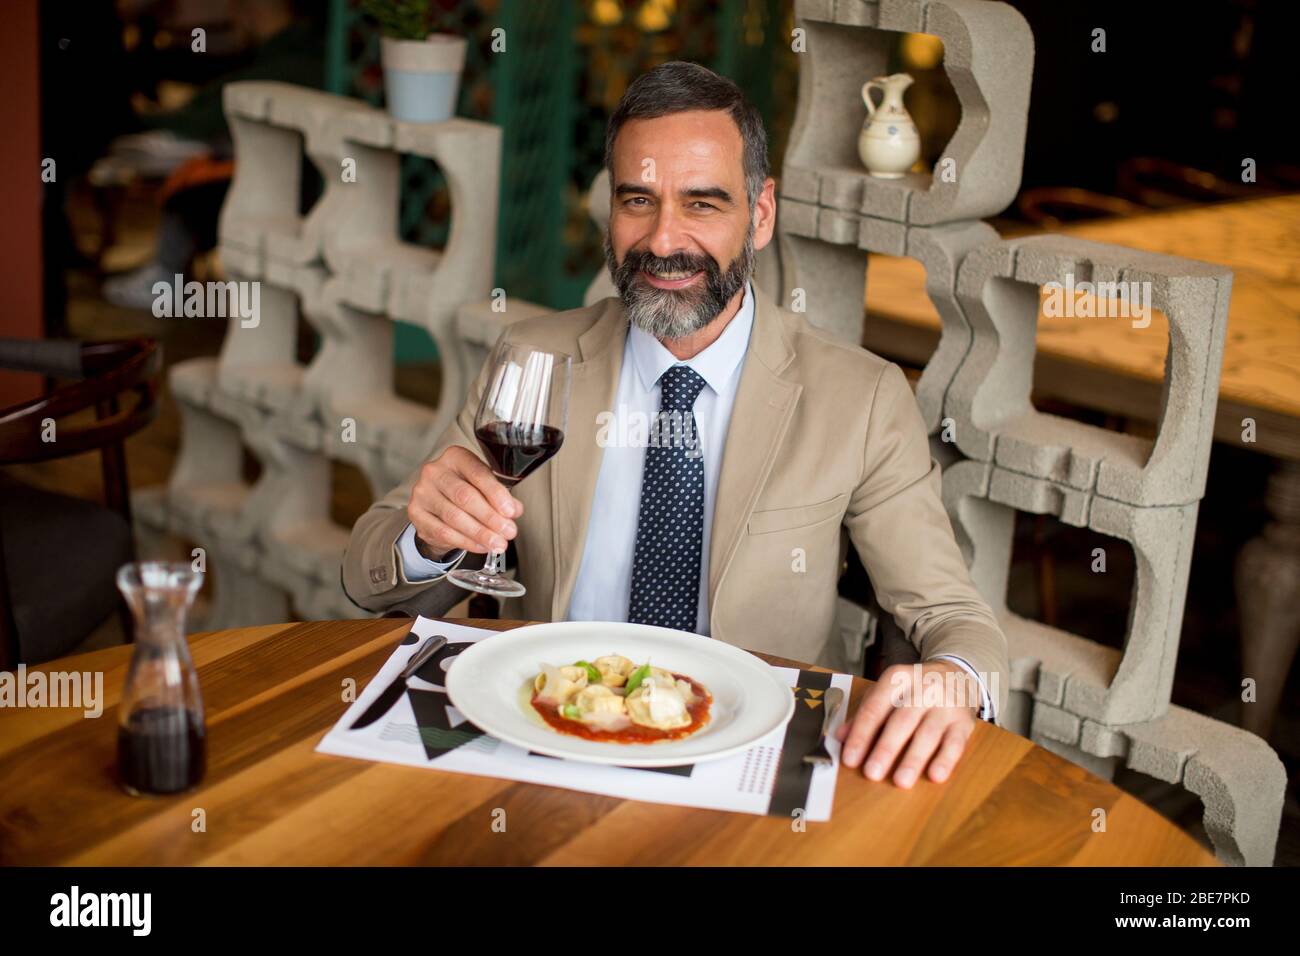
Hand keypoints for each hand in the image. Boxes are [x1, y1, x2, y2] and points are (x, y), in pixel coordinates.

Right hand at [407, 445, 523, 555]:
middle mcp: (435, 471)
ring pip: (454, 517)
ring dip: (480, 533)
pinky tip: (481, 546)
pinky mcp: (415, 513)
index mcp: (455, 456)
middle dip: (491, 517)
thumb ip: (501, 496)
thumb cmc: (465, 490)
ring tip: (498, 543)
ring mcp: (422, 492)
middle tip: (509, 532)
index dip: (496, 494)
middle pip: (465, 496)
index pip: (478, 473)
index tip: (510, 511)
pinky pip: (444, 532)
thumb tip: (514, 510)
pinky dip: (466, 542)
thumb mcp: (485, 487)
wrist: (436, 505)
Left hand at [834, 660, 979, 787]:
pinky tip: (935, 775)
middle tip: (871, 773)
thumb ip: (865, 713)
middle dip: (885, 748)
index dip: (861, 734)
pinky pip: (955, 743)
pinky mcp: (964, 722)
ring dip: (913, 759)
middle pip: (901, 721)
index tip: (850, 759)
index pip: (875, 708)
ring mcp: (946, 705)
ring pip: (928, 733)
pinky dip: (945, 760)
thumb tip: (840, 736)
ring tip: (901, 781)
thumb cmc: (914, 689)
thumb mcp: (888, 692)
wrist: (957, 675)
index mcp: (897, 678)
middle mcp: (923, 688)